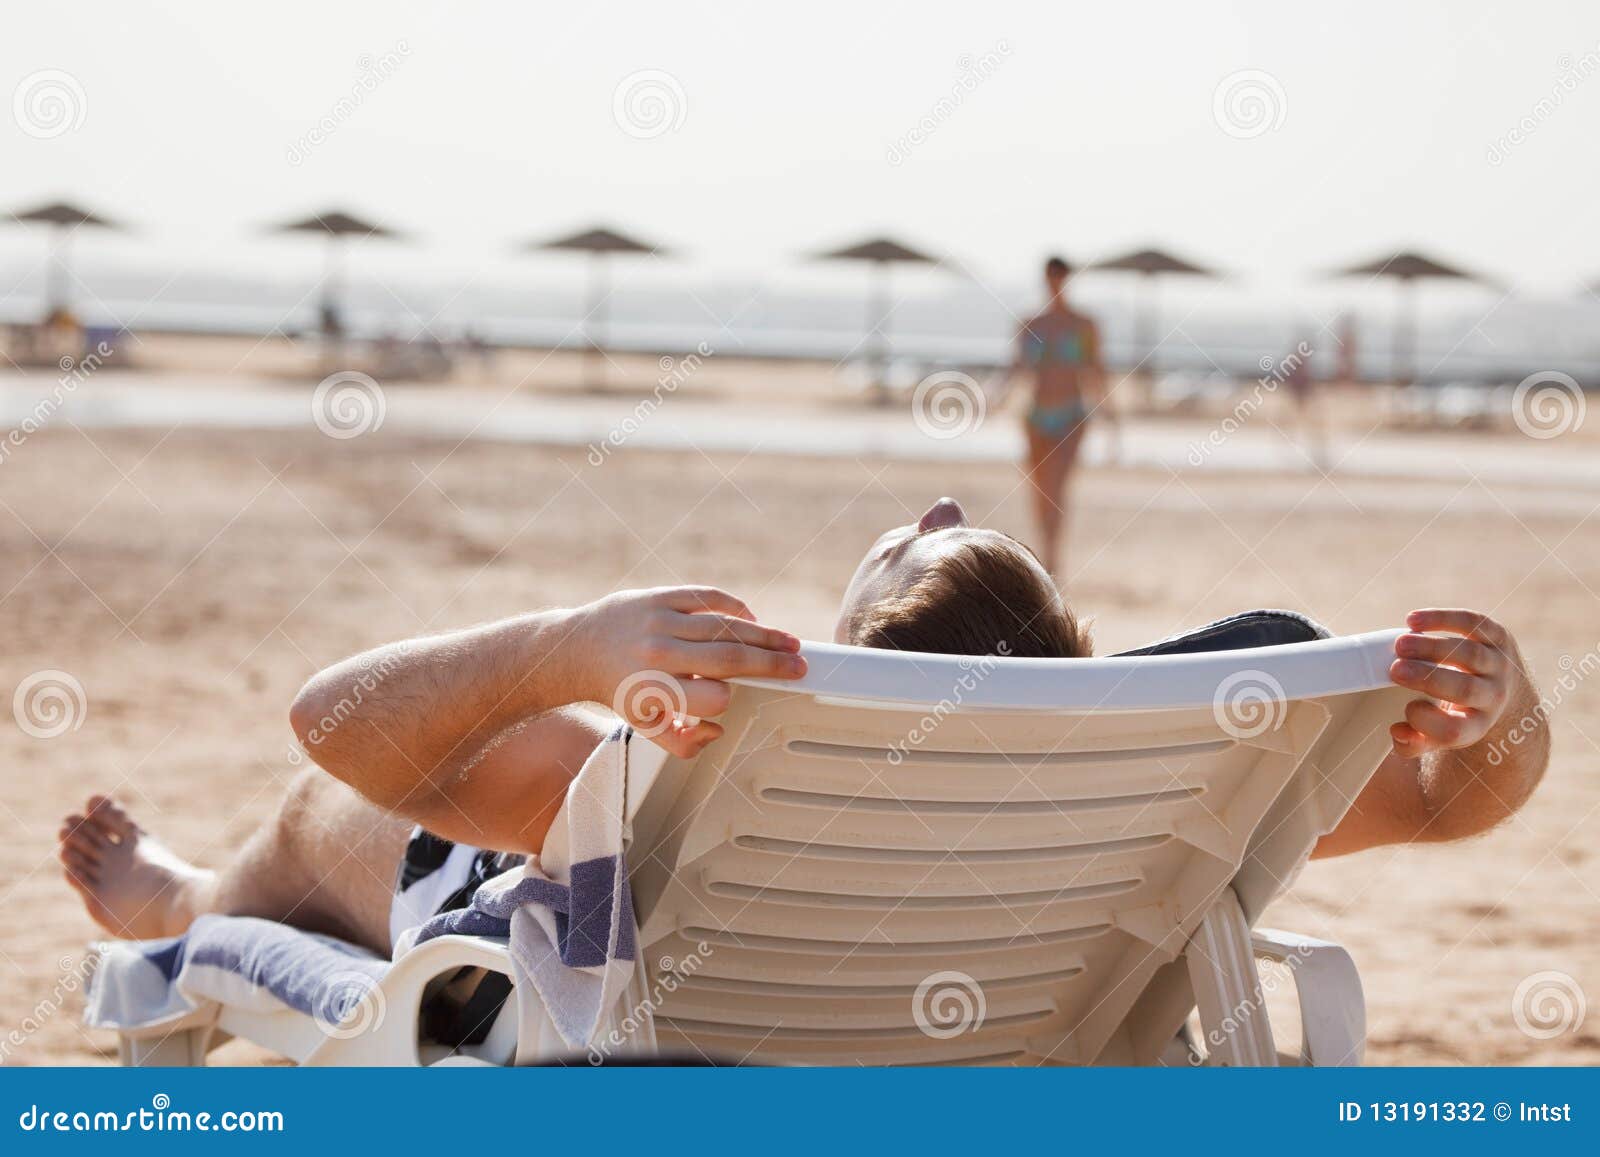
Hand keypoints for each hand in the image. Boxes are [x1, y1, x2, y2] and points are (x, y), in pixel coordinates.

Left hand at [573, 586, 804, 755]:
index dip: (730, 701)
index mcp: (654, 689)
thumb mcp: (641, 725)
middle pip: (729, 659)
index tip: (737, 700)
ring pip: (726, 625)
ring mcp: (660, 620)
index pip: (714, 697)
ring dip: (765, 635)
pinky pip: (710, 598)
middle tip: (799, 666)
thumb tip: (716, 731)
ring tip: (790, 643)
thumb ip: (680, 742)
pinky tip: (753, 621)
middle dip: (771, 664)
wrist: (578, 648)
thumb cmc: (618, 688)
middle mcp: (658, 653)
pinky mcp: (661, 596)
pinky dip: (736, 608)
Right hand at [1388, 609, 1515, 757]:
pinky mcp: (1497, 636)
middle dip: (1428, 678)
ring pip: (1470, 654)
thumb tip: (1397, 731)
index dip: (1426, 721)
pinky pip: (1473, 624)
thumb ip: (1414, 741)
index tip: (1405, 710)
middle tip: (1394, 670)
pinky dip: (1443, 619)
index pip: (1455, 729)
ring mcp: (1499, 664)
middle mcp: (1494, 696)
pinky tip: (1412, 620)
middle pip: (1465, 689)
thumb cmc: (1457, 712)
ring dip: (1432, 647)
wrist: (1506, 689)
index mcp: (1476, 725)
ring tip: (1399, 644)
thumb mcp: (1439, 733)